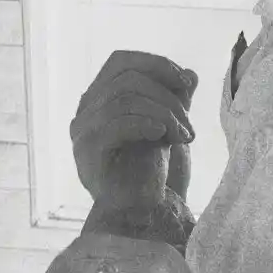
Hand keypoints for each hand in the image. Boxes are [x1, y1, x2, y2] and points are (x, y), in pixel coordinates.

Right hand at [70, 51, 198, 215]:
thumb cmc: (153, 169)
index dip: (155, 64)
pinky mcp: (87, 151)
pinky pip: (117, 123)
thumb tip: (189, 74)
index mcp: (99, 98)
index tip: (187, 83)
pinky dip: (147, 123)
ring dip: (164, 114)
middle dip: (167, 96)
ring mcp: (82, 131)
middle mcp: (85, 111)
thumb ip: (175, 97)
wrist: (145, 211)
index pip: (120, 61)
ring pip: (125, 99)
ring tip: (184, 137)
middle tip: (189, 125)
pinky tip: (163, 137)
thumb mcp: (169, 123)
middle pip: (126, 78)